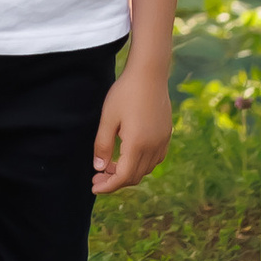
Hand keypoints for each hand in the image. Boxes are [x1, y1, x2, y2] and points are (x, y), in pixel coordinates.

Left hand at [92, 60, 171, 192]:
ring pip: (145, 169)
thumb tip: (99, 168)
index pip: (123, 177)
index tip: (94, 187)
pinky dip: (140, 163)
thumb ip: (102, 145)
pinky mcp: (166, 134)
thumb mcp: (108, 118)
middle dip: (115, 181)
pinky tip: (128, 155)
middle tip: (97, 176)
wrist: (149, 73)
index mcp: (137, 144)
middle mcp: (153, 147)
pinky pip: (155, 159)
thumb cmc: (125, 92)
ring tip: (109, 164)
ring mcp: (162, 141)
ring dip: (128, 172)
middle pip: (134, 176)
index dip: (108, 186)